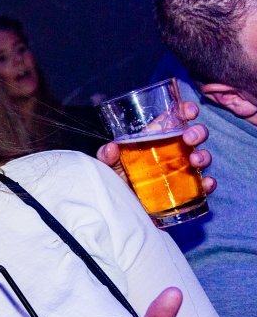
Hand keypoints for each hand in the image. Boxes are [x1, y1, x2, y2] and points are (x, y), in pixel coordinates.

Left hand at [96, 102, 215, 193]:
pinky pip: (203, 184)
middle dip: (197, 132)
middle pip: (194, 135)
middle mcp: (174, 150)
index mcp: (157, 138)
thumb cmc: (120, 178)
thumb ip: (108, 156)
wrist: (123, 206)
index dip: (186, 110)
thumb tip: (111, 148)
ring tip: (194, 161)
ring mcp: (182, 169)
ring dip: (203, 156)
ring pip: (202, 157)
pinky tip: (206, 183)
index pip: (176, 118)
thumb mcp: (110, 165)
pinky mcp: (187, 189)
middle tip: (189, 138)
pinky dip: (208, 183)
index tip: (190, 112)